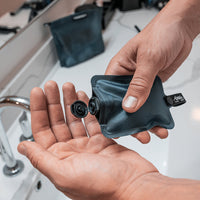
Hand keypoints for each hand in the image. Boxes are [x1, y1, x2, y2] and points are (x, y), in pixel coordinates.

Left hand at [18, 81, 157, 199]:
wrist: (134, 185)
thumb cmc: (102, 186)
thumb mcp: (64, 173)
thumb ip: (41, 159)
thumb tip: (23, 147)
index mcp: (59, 160)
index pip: (42, 130)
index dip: (38, 110)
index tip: (38, 93)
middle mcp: (72, 152)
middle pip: (58, 121)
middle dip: (54, 102)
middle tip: (52, 86)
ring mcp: (87, 145)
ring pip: (74, 119)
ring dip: (70, 102)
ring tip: (68, 87)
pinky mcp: (102, 140)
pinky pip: (91, 121)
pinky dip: (86, 109)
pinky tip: (82, 98)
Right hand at [105, 1, 196, 142]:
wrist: (181, 29)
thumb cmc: (160, 33)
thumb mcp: (148, 58)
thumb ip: (140, 83)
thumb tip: (130, 105)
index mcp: (117, 69)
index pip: (106, 93)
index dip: (108, 110)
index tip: (114, 125)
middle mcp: (126, 79)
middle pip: (122, 104)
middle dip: (129, 120)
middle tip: (137, 133)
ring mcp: (140, 84)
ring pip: (138, 106)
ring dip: (144, 120)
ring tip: (152, 132)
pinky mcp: (152, 86)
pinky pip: (151, 103)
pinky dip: (156, 114)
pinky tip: (160, 122)